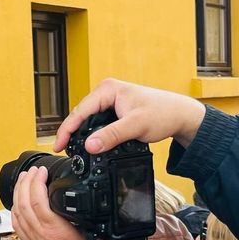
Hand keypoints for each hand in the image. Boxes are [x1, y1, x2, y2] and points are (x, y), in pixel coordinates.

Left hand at [12, 166, 100, 239]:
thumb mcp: (96, 238)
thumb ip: (94, 219)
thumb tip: (97, 204)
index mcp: (56, 231)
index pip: (38, 200)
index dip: (37, 182)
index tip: (42, 171)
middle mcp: (41, 235)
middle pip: (23, 203)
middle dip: (25, 182)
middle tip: (31, 170)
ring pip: (17, 212)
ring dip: (18, 193)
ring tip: (23, 180)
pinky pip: (17, 224)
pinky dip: (15, 209)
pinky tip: (19, 202)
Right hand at [54, 78, 206, 154]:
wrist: (180, 115)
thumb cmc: (163, 113)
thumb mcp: (135, 126)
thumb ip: (112, 136)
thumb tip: (89, 146)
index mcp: (108, 89)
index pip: (80, 110)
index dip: (66, 129)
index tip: (59, 145)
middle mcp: (107, 92)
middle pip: (81, 115)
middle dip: (71, 132)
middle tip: (64, 150)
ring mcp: (111, 101)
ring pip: (89, 120)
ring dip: (82, 134)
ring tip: (73, 149)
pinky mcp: (116, 110)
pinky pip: (98, 122)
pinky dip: (94, 133)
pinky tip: (91, 144)